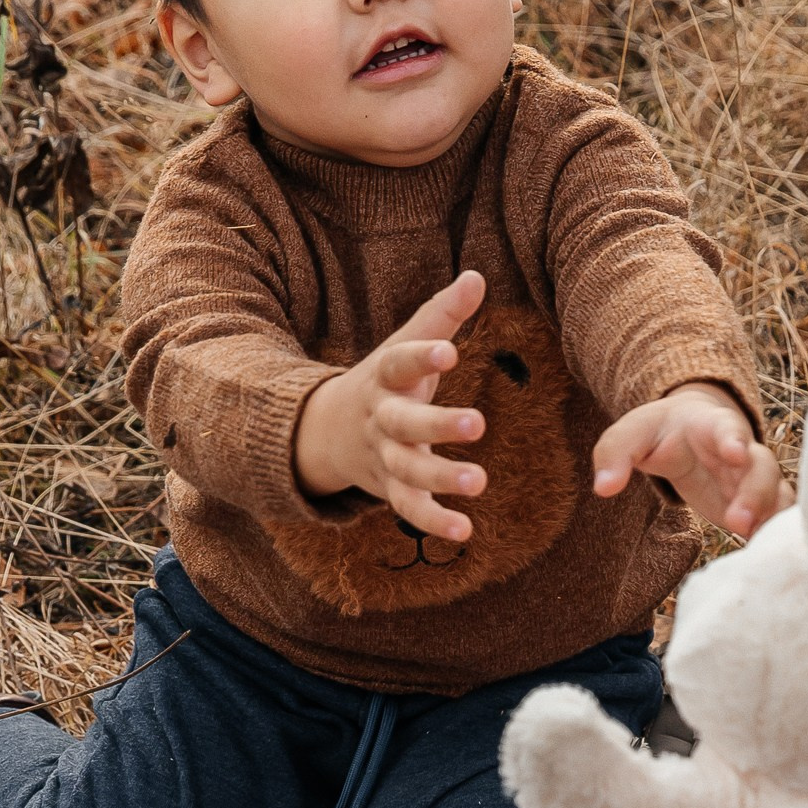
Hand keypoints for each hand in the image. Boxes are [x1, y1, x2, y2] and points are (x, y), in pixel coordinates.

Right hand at [294, 268, 489, 540]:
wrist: (327, 431)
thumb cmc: (386, 381)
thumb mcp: (406, 344)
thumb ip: (442, 316)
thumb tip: (478, 275)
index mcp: (385, 378)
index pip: (400, 363)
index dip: (422, 357)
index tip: (449, 351)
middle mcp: (382, 419)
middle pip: (405, 422)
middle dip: (438, 423)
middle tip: (479, 423)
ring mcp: (384, 457)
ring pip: (409, 469)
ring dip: (442, 476)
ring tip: (480, 481)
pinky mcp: (391, 489)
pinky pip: (411, 508)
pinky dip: (434, 521)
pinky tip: (465, 531)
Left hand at [593, 382, 781, 540]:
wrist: (685, 433)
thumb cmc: (658, 432)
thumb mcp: (631, 434)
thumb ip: (614, 454)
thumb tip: (603, 488)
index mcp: (711, 426)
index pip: (727, 428)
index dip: (733, 439)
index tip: (735, 454)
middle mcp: (742, 452)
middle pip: (762, 467)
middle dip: (755, 493)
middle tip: (737, 522)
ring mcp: (752, 479)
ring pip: (778, 494)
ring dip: (771, 518)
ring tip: (754, 542)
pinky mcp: (754, 505)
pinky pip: (775, 518)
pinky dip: (775, 536)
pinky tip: (766, 560)